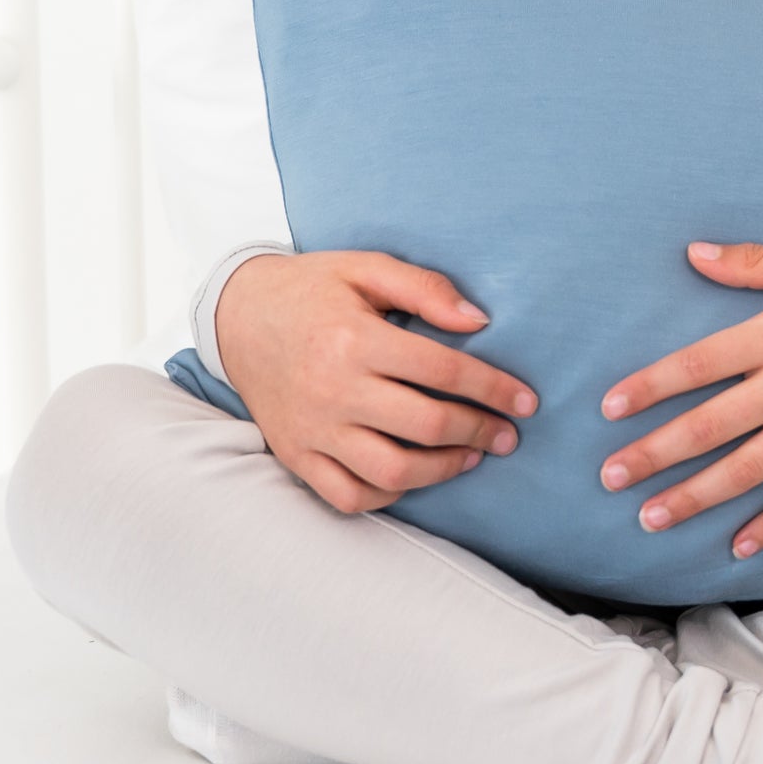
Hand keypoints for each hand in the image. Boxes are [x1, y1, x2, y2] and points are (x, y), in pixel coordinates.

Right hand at [215, 249, 537, 515]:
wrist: (236, 316)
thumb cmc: (312, 289)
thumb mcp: (366, 268)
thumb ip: (426, 289)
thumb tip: (480, 321)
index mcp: (355, 339)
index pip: (445, 372)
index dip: (495, 388)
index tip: (526, 402)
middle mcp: (334, 389)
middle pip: (426, 426)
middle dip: (480, 432)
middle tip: (507, 435)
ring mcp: (313, 429)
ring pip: (392, 471)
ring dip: (443, 470)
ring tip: (471, 457)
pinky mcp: (296, 455)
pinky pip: (348, 495)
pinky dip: (388, 495)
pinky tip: (415, 475)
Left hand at [598, 240, 762, 560]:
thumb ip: (753, 264)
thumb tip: (692, 253)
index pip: (696, 366)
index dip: (649, 387)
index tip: (609, 408)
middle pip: (709, 428)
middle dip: (654, 455)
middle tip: (609, 478)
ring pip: (746, 471)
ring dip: (695, 497)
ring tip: (650, 518)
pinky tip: (739, 547)